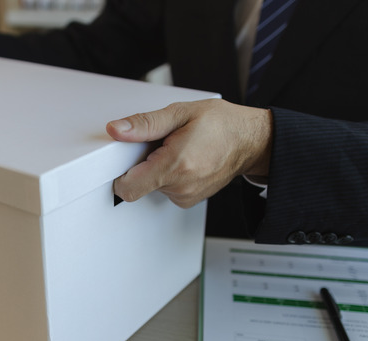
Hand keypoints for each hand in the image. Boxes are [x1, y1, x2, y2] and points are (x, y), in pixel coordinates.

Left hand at [107, 99, 272, 207]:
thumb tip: (117, 130)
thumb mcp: (180, 113)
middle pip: (139, 185)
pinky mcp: (189, 199)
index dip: (121, 173)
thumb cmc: (221, 124)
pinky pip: (166, 190)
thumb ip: (145, 124)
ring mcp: (186, 196)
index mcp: (175, 165)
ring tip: (177, 151)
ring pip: (152, 187)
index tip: (128, 158)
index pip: (128, 188)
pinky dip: (169, 176)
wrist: (250, 141)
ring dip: (158, 170)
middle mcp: (180, 186)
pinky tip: (184, 161)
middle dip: (143, 165)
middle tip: (162, 145)